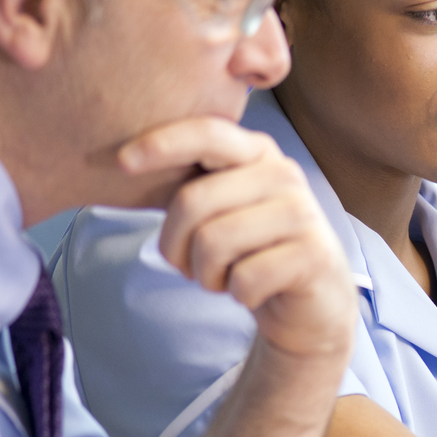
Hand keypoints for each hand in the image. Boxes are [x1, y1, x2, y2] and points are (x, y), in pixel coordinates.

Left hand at [118, 117, 354, 364]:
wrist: (313, 302)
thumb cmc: (255, 251)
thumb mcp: (225, 208)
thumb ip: (191, 184)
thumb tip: (125, 163)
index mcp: (259, 154)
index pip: (208, 133)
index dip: (162, 144)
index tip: (123, 162)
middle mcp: (284, 176)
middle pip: (194, 200)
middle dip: (175, 245)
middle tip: (188, 265)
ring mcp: (303, 215)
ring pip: (213, 243)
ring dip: (206, 275)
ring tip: (225, 277)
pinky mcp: (313, 256)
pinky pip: (244, 279)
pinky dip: (237, 294)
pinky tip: (255, 291)